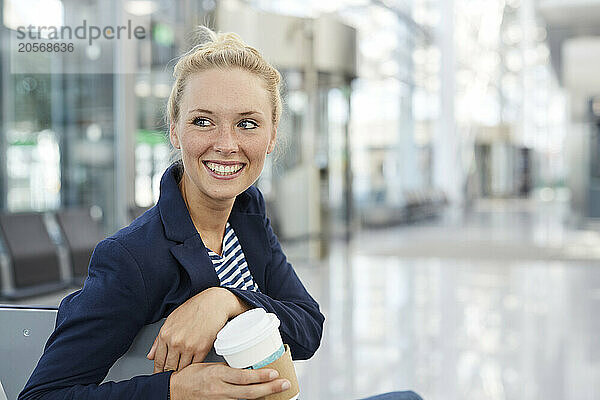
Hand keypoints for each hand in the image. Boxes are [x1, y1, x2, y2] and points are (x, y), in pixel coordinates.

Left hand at [147, 287, 251, 372]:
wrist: (213, 303)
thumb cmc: (193, 309)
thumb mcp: (171, 320)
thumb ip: (159, 339)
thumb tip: (150, 355)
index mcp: (165, 334)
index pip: (158, 359)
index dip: (158, 370)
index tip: (159, 373)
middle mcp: (175, 342)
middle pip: (169, 366)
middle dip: (168, 373)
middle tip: (170, 377)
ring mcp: (188, 346)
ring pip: (181, 368)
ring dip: (181, 372)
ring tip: (181, 374)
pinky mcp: (202, 349)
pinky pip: (194, 365)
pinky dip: (193, 368)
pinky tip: (192, 368)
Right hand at [170, 363, 290, 399]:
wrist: (174, 391)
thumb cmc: (189, 376)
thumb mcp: (209, 366)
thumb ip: (227, 367)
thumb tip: (245, 366)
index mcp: (217, 375)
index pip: (243, 376)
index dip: (260, 376)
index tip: (274, 373)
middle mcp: (220, 389)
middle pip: (249, 391)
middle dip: (269, 388)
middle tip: (284, 384)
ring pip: (246, 399)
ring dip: (263, 395)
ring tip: (277, 390)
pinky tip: (259, 398)